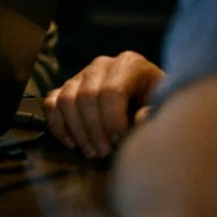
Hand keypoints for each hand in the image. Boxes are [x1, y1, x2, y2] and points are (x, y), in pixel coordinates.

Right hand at [43, 52, 164, 158]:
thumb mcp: (165, 109)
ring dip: (76, 131)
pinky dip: (57, 124)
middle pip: (85, 96)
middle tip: (104, 152)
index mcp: (130, 64)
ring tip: (92, 152)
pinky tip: (71, 143)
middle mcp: (103, 64)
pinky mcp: (68, 86)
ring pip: (66, 99)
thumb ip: (156, 114)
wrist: (152, 103)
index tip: (120, 142)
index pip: (111, 91)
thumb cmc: (161, 108)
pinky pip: (51, 102)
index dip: (112, 121)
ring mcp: (83, 74)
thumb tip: (140, 118)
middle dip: (93, 129)